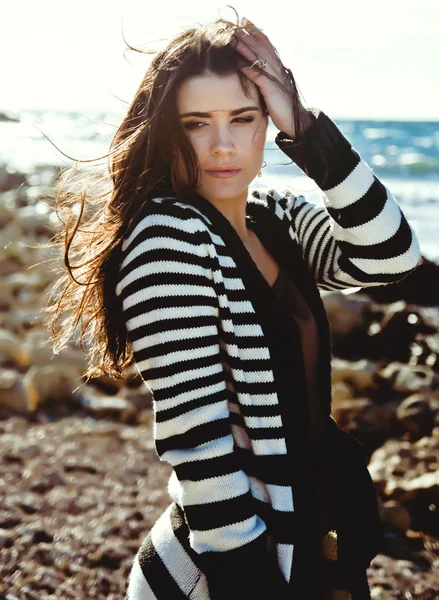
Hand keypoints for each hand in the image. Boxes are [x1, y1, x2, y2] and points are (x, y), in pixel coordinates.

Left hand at [231, 17, 310, 137]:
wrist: (296, 121)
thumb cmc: (283, 107)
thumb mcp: (274, 89)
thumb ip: (266, 78)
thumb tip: (254, 69)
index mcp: (279, 68)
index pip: (267, 45)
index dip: (256, 33)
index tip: (246, 23)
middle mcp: (278, 70)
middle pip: (262, 48)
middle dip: (249, 35)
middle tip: (237, 24)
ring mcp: (275, 80)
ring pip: (260, 59)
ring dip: (246, 49)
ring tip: (234, 40)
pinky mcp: (272, 91)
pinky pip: (259, 78)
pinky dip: (249, 70)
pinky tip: (240, 64)